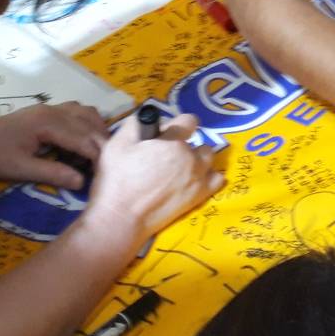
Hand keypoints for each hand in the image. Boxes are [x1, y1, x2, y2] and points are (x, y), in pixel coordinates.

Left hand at [0, 103, 107, 188]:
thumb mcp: (21, 170)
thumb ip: (54, 173)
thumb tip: (82, 182)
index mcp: (48, 123)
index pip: (84, 138)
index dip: (98, 156)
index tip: (107, 174)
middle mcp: (53, 111)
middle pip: (90, 123)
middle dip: (102, 144)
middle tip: (108, 166)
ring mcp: (50, 108)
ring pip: (86, 113)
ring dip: (96, 130)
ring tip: (98, 153)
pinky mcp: (45, 111)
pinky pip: (76, 111)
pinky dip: (86, 123)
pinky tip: (82, 140)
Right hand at [81, 113, 222, 241]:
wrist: (121, 218)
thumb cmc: (117, 180)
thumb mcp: (117, 143)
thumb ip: (136, 124)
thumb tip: (148, 117)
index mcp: (173, 142)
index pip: (188, 120)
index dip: (177, 124)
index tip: (166, 133)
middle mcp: (191, 157)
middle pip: (197, 141)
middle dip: (184, 144)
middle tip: (164, 157)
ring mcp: (199, 177)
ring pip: (208, 158)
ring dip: (197, 159)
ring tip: (178, 170)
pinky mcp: (201, 195)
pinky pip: (217, 178)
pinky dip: (208, 176)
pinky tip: (193, 180)